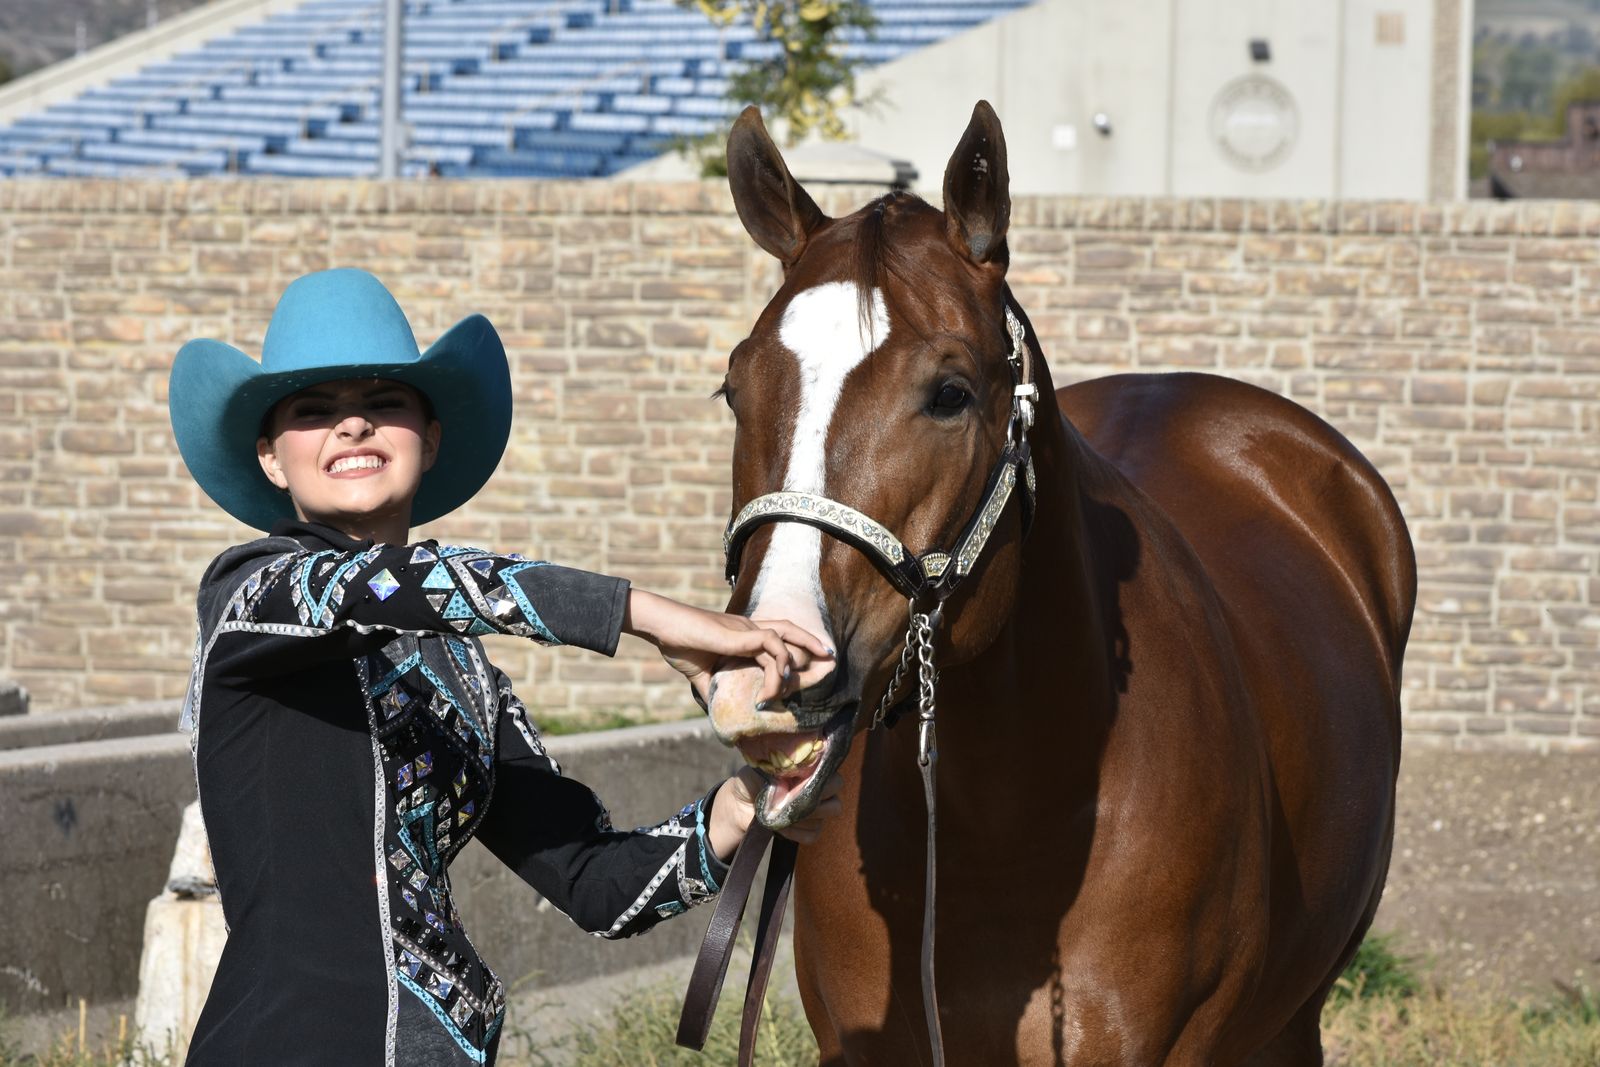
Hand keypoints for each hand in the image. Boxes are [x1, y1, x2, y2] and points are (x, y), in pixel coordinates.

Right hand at [623, 589, 830, 703]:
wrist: (663, 628)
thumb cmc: (679, 644)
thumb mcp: (702, 675)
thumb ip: (715, 691)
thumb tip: (719, 713)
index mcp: (741, 636)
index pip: (775, 638)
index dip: (793, 647)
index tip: (805, 665)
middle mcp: (748, 629)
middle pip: (788, 630)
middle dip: (811, 642)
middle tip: (829, 656)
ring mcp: (746, 630)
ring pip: (783, 642)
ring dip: (789, 669)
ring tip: (784, 692)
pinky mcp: (741, 635)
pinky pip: (772, 646)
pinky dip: (778, 666)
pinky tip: (773, 685)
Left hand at [707, 766, 844, 860]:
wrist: (739, 805)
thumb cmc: (751, 780)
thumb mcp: (759, 770)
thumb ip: (775, 771)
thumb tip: (787, 783)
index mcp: (808, 765)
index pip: (829, 765)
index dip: (818, 774)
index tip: (798, 782)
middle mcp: (818, 784)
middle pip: (837, 787)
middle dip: (816, 793)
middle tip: (793, 799)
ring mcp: (818, 807)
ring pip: (831, 810)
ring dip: (806, 814)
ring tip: (783, 814)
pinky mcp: (811, 827)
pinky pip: (815, 833)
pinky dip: (798, 833)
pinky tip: (782, 828)